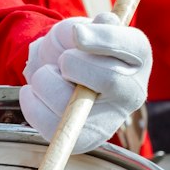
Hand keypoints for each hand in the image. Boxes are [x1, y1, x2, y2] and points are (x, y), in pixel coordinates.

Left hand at [20, 12, 151, 152]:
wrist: (61, 74)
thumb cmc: (75, 47)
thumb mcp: (80, 28)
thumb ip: (85, 28)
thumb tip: (85, 34)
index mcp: (137, 55)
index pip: (132, 46)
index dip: (103, 39)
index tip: (77, 34)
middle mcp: (133, 90)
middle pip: (110, 78)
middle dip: (73, 63)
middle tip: (62, 60)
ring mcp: (111, 120)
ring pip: (71, 105)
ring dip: (46, 80)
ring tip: (49, 75)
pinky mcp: (85, 140)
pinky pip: (51, 126)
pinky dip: (32, 102)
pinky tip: (38, 92)